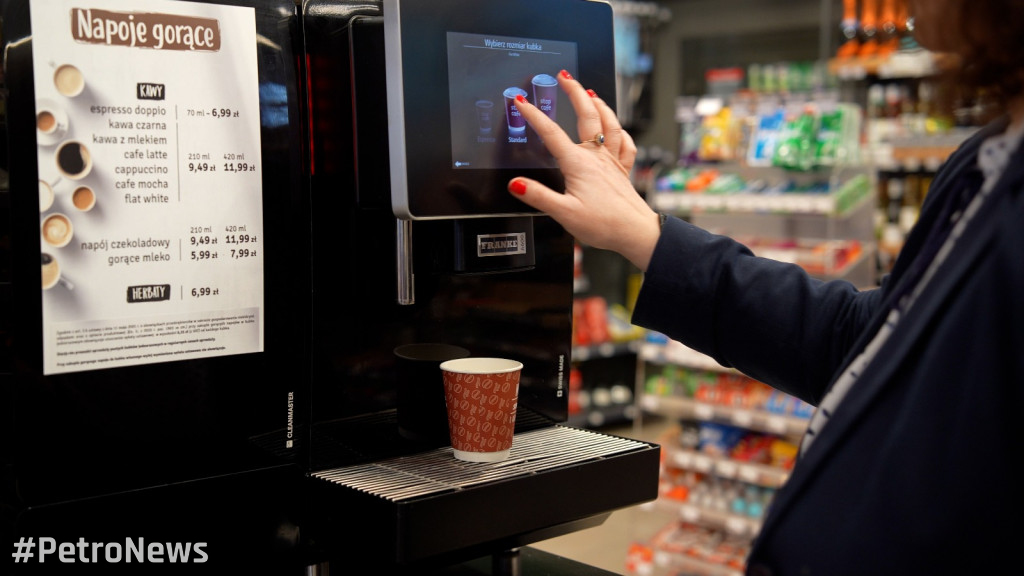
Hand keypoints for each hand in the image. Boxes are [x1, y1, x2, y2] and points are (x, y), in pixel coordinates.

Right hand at [507, 70, 659, 270]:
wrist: (635, 232)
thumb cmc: (603, 224)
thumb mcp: (564, 213)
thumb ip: (539, 196)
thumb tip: (516, 184)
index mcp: (579, 164)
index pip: (551, 133)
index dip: (534, 115)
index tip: (522, 101)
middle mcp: (597, 157)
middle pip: (587, 115)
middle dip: (574, 92)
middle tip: (565, 76)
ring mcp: (612, 161)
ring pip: (609, 124)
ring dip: (600, 105)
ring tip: (591, 92)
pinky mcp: (622, 170)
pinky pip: (625, 144)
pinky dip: (621, 132)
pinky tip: (618, 128)